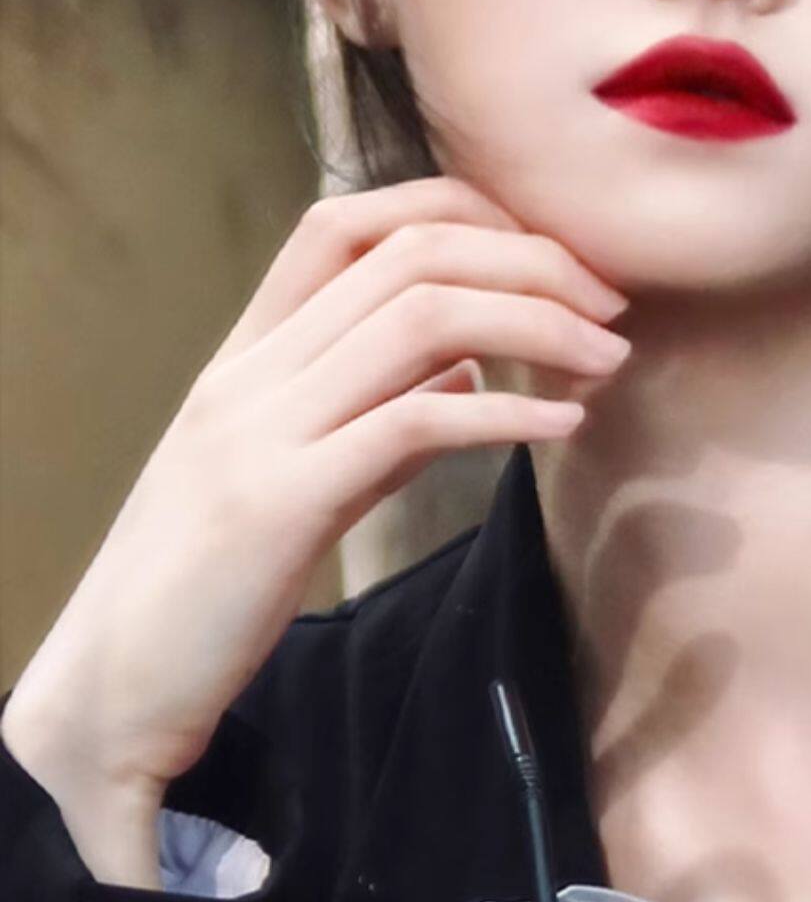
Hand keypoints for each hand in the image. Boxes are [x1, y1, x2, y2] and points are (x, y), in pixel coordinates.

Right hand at [1, 176, 628, 851]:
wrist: (109, 692)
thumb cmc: (204, 587)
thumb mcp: (294, 474)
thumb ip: (377, 407)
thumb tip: (474, 360)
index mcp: (246, 356)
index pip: (348, 222)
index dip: (458, 209)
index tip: (545, 251)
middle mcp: (251, 374)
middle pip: (411, 254)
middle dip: (530, 260)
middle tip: (611, 305)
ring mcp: (261, 432)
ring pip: (423, 318)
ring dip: (538, 322)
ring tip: (609, 358)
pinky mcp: (279, 507)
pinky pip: (415, 423)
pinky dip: (506, 411)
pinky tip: (562, 427)